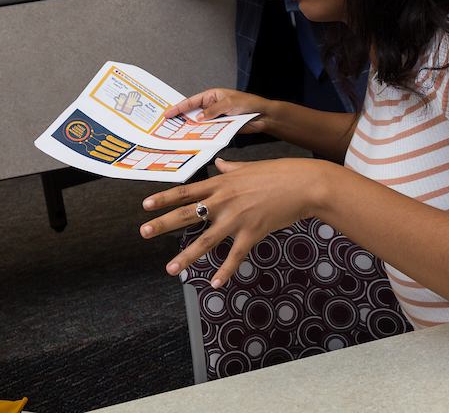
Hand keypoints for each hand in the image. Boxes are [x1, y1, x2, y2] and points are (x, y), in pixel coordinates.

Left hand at [140, 157, 329, 286]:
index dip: (163, 198)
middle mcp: (224, 200)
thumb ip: (230, 169)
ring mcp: (237, 217)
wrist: (304, 184)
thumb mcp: (249, 167)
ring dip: (186, 256)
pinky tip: (214, 283)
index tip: (145, 205)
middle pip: (187, 214)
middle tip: (143, 232)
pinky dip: (225, 271)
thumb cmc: (279, 172)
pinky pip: (235, 255)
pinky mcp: (253, 232)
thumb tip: (219, 164)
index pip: (185, 191)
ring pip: (206, 240)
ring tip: (170, 268)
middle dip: (163, 224)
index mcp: (221, 183)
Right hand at [164, 88, 267, 133]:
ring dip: (192, 128)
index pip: (191, 101)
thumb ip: (212, 111)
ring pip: (200, 123)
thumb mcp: (229, 104)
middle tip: (169, 125)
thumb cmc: (249, 104)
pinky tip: (195, 138)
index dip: (179, 107)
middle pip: (193, 112)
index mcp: (212, 95)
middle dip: (181, 118)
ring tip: (179, 133)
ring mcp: (216, 117)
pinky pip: (208, 131)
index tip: (168, 113)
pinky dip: (202, 134)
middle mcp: (212, 106)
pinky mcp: (221, 126)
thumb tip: (199, 117)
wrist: (263, 116)